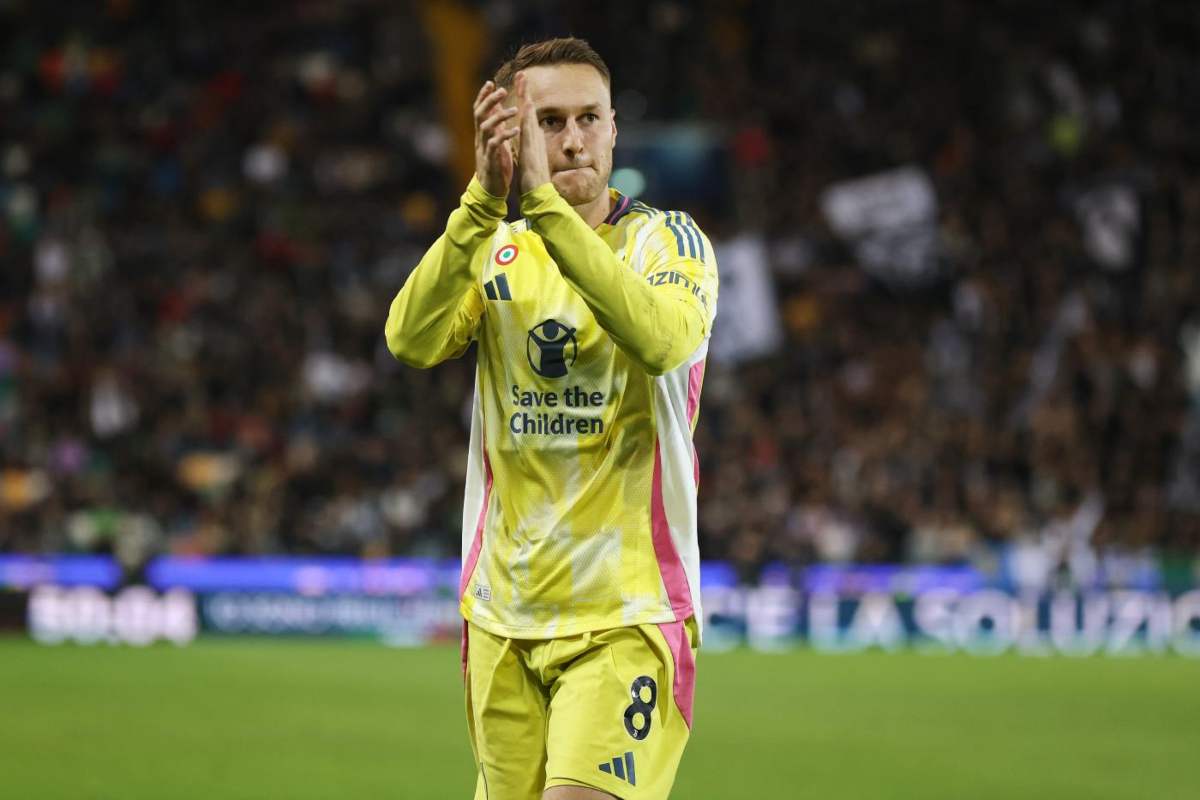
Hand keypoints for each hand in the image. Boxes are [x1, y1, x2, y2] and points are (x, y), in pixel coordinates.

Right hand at [473, 80, 518, 196]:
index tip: (490, 82)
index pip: (479, 110)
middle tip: (502, 90)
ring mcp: (484, 149)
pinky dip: (505, 136)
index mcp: (482, 134)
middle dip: (490, 101)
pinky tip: (515, 130)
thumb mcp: (494, 142)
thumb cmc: (495, 165)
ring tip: (514, 110)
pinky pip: (495, 145)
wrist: (490, 190)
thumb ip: (494, 126)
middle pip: (480, 114)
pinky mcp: (491, 160)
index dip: (483, 96)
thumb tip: (495, 109)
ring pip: (486, 127)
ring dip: (500, 117)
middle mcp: (480, 139)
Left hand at [514, 72, 551, 194]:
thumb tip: (525, 140)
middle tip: (521, 73)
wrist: (539, 192)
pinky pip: (530, 128)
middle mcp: (533, 136)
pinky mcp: (532, 147)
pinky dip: (528, 114)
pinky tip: (527, 102)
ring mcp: (534, 140)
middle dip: (525, 91)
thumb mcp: (526, 158)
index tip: (519, 86)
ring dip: (526, 96)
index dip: (522, 100)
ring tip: (522, 80)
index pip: (525, 115)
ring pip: (529, 114)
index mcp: (530, 139)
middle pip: (529, 109)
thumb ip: (527, 147)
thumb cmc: (533, 179)